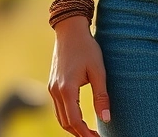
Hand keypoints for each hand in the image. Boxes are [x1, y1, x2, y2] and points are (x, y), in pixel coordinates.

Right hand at [49, 15, 110, 136]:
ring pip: (60, 117)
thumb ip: (101, 96)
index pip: (75, 121)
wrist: (70, 31)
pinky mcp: (52, 85)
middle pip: (66, 123)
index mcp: (67, 89)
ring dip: (73, 127)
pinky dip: (68, 118)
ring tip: (89, 132)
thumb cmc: (87, 48)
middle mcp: (55, 91)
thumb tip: (106, 118)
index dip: (86, 134)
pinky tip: (80, 119)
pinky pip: (58, 108)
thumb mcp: (98, 71)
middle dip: (80, 133)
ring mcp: (51, 88)